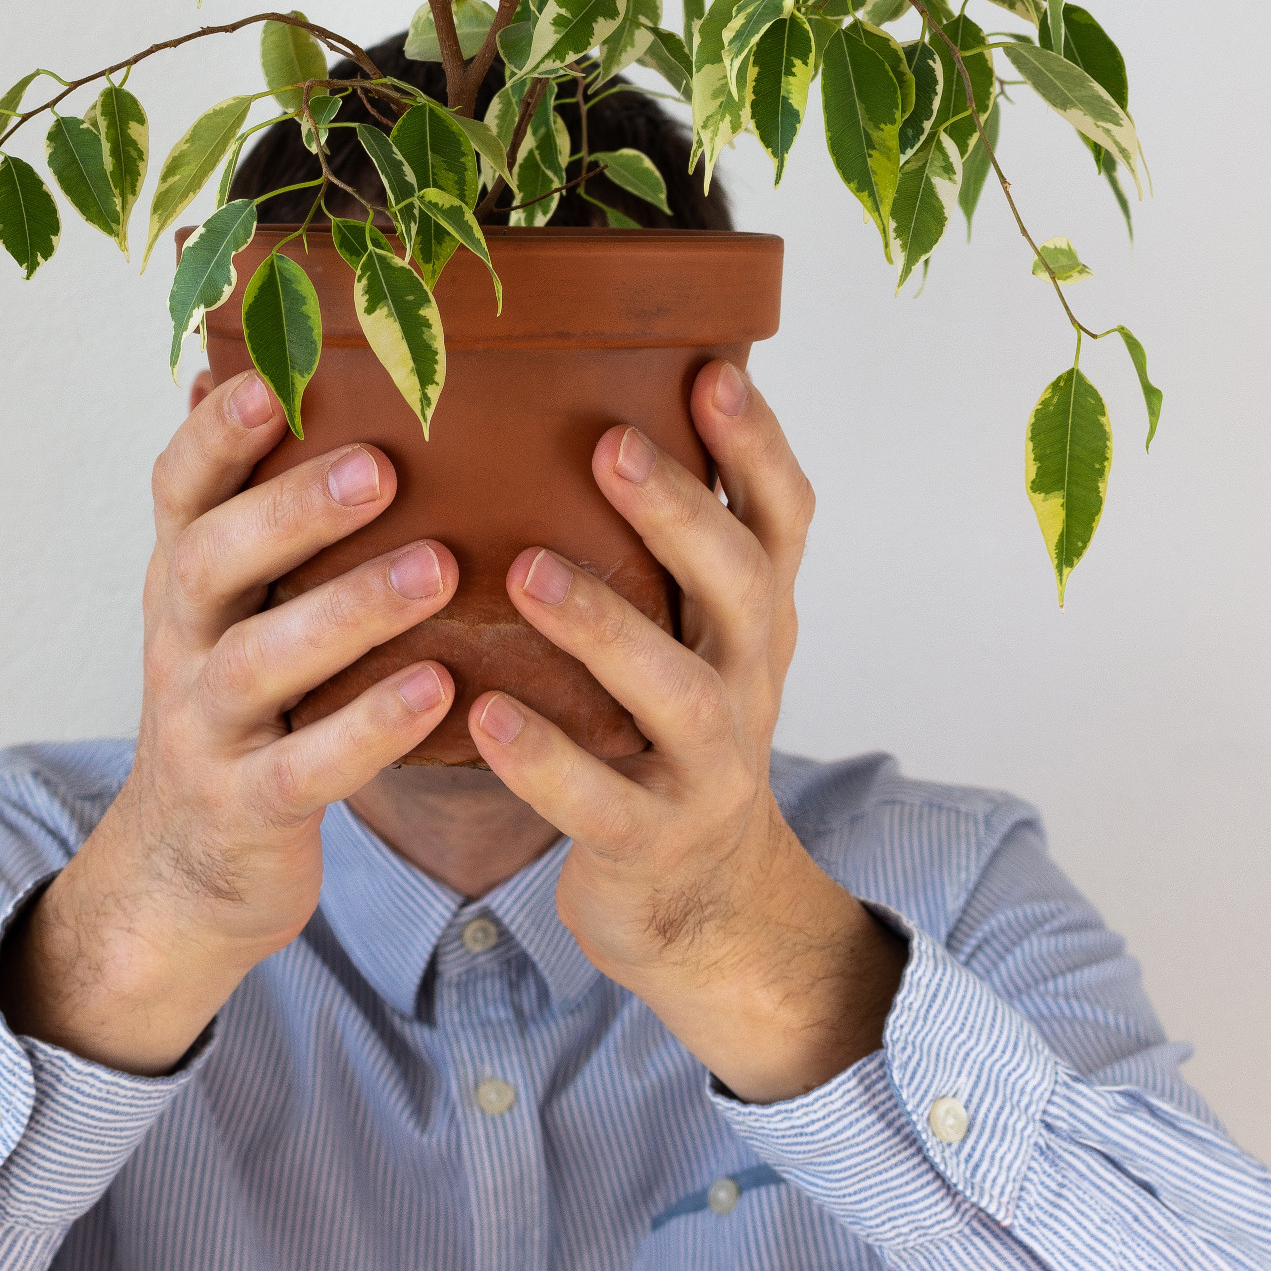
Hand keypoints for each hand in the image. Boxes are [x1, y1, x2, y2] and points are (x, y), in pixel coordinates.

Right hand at [1, 369, 457, 1071]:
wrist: (189, 867)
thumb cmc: (243, 702)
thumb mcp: (232, 604)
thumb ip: (247, 505)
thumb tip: (239, 366)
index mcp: (185, 577)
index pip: (178, 489)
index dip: (215, 436)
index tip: (269, 381)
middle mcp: (180, 641)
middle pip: (210, 560)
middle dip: (291, 511)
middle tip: (382, 468)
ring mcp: (204, 727)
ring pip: (260, 660)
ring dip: (349, 610)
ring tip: (438, 569)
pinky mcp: (244, 807)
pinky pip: (305, 765)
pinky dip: (369, 727)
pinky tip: (438, 689)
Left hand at [466, 362, 905, 1102]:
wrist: (699, 899)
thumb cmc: (665, 729)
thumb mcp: (689, 633)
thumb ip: (662, 542)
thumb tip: (583, 390)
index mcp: (756, 619)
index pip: (784, 519)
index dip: (758, 446)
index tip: (710, 371)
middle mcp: (750, 682)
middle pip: (743, 586)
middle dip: (681, 512)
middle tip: (610, 441)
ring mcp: (709, 767)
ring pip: (677, 691)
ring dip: (605, 625)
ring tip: (526, 570)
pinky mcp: (653, 840)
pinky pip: (602, 801)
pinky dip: (545, 758)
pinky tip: (486, 714)